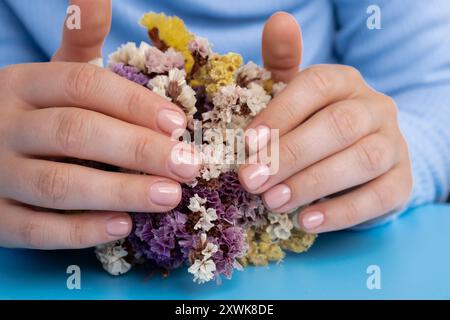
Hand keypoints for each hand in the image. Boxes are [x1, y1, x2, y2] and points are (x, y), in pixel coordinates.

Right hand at [0, 0, 198, 248]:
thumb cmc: (36, 109)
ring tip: (169, 196)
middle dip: (137, 151)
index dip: (135, 105)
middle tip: (188, 167)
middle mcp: (6, 126)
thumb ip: (79, 39)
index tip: (180, 124)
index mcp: (25, 84)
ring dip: (118, 192)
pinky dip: (80, 231)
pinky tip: (123, 226)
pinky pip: (35, 229)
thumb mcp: (53, 72)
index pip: (83, 86)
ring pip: (57, 185)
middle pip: (75, 134)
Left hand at [239, 12, 412, 231]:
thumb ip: (282, 63)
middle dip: (289, 155)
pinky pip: (378, 196)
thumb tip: (278, 19)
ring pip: (360, 160)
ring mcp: (393, 143)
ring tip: (274, 202)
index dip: (280, 115)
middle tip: (252, 181)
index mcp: (343, 81)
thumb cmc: (315, 123)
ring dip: (312, 183)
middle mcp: (373, 106)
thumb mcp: (295, 95)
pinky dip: (341, 211)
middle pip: (337, 125)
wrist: (360, 154)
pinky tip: (307, 222)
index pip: (314, 87)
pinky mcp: (401, 181)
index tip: (247, 145)